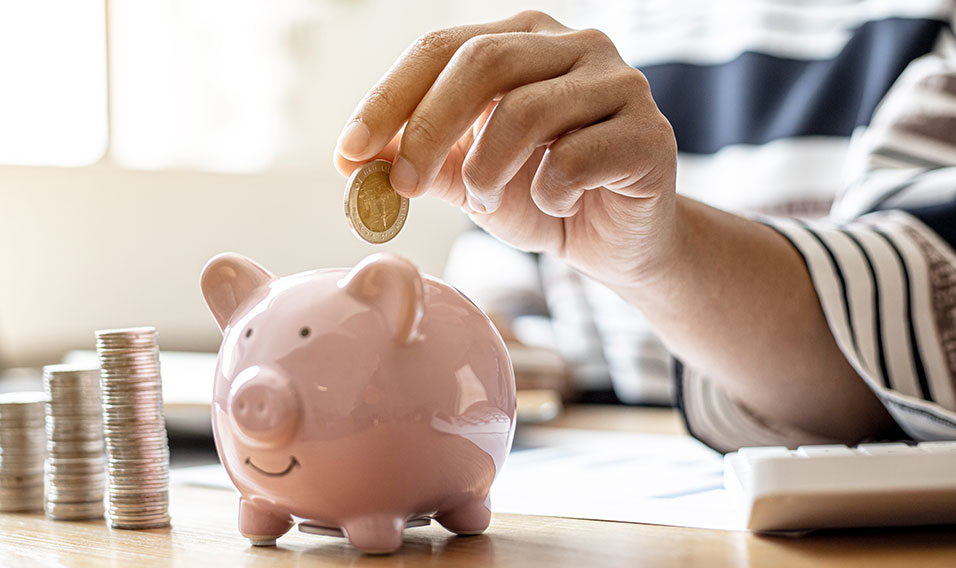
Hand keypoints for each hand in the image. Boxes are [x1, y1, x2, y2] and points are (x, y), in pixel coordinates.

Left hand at [333, 10, 677, 287]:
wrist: (617, 243)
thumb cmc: (541, 197)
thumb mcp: (468, 176)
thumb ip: (419, 159)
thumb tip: (355, 159)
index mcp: (522, 39)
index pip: (440, 47)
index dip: (387, 98)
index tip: (347, 152)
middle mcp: (574, 45)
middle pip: (483, 61)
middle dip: (428, 129)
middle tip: (401, 185)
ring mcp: (620, 84)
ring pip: (528, 110)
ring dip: (488, 169)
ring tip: (485, 202)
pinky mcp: (650, 135)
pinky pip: (578, 158)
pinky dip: (549, 192)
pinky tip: (555, 204)